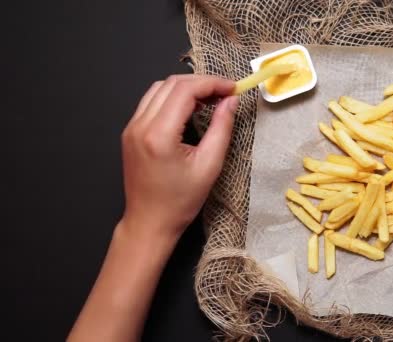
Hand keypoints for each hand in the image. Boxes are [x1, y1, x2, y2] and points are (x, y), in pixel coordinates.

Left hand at [120, 74, 237, 240]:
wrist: (150, 222)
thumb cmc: (179, 202)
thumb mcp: (209, 166)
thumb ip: (222, 129)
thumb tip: (231, 102)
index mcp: (159, 135)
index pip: (185, 90)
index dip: (212, 83)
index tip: (232, 89)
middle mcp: (140, 126)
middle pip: (171, 84)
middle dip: (201, 83)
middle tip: (225, 93)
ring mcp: (131, 128)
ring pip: (159, 88)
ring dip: (186, 88)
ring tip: (210, 99)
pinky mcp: (130, 132)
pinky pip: (151, 101)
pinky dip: (172, 98)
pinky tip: (190, 108)